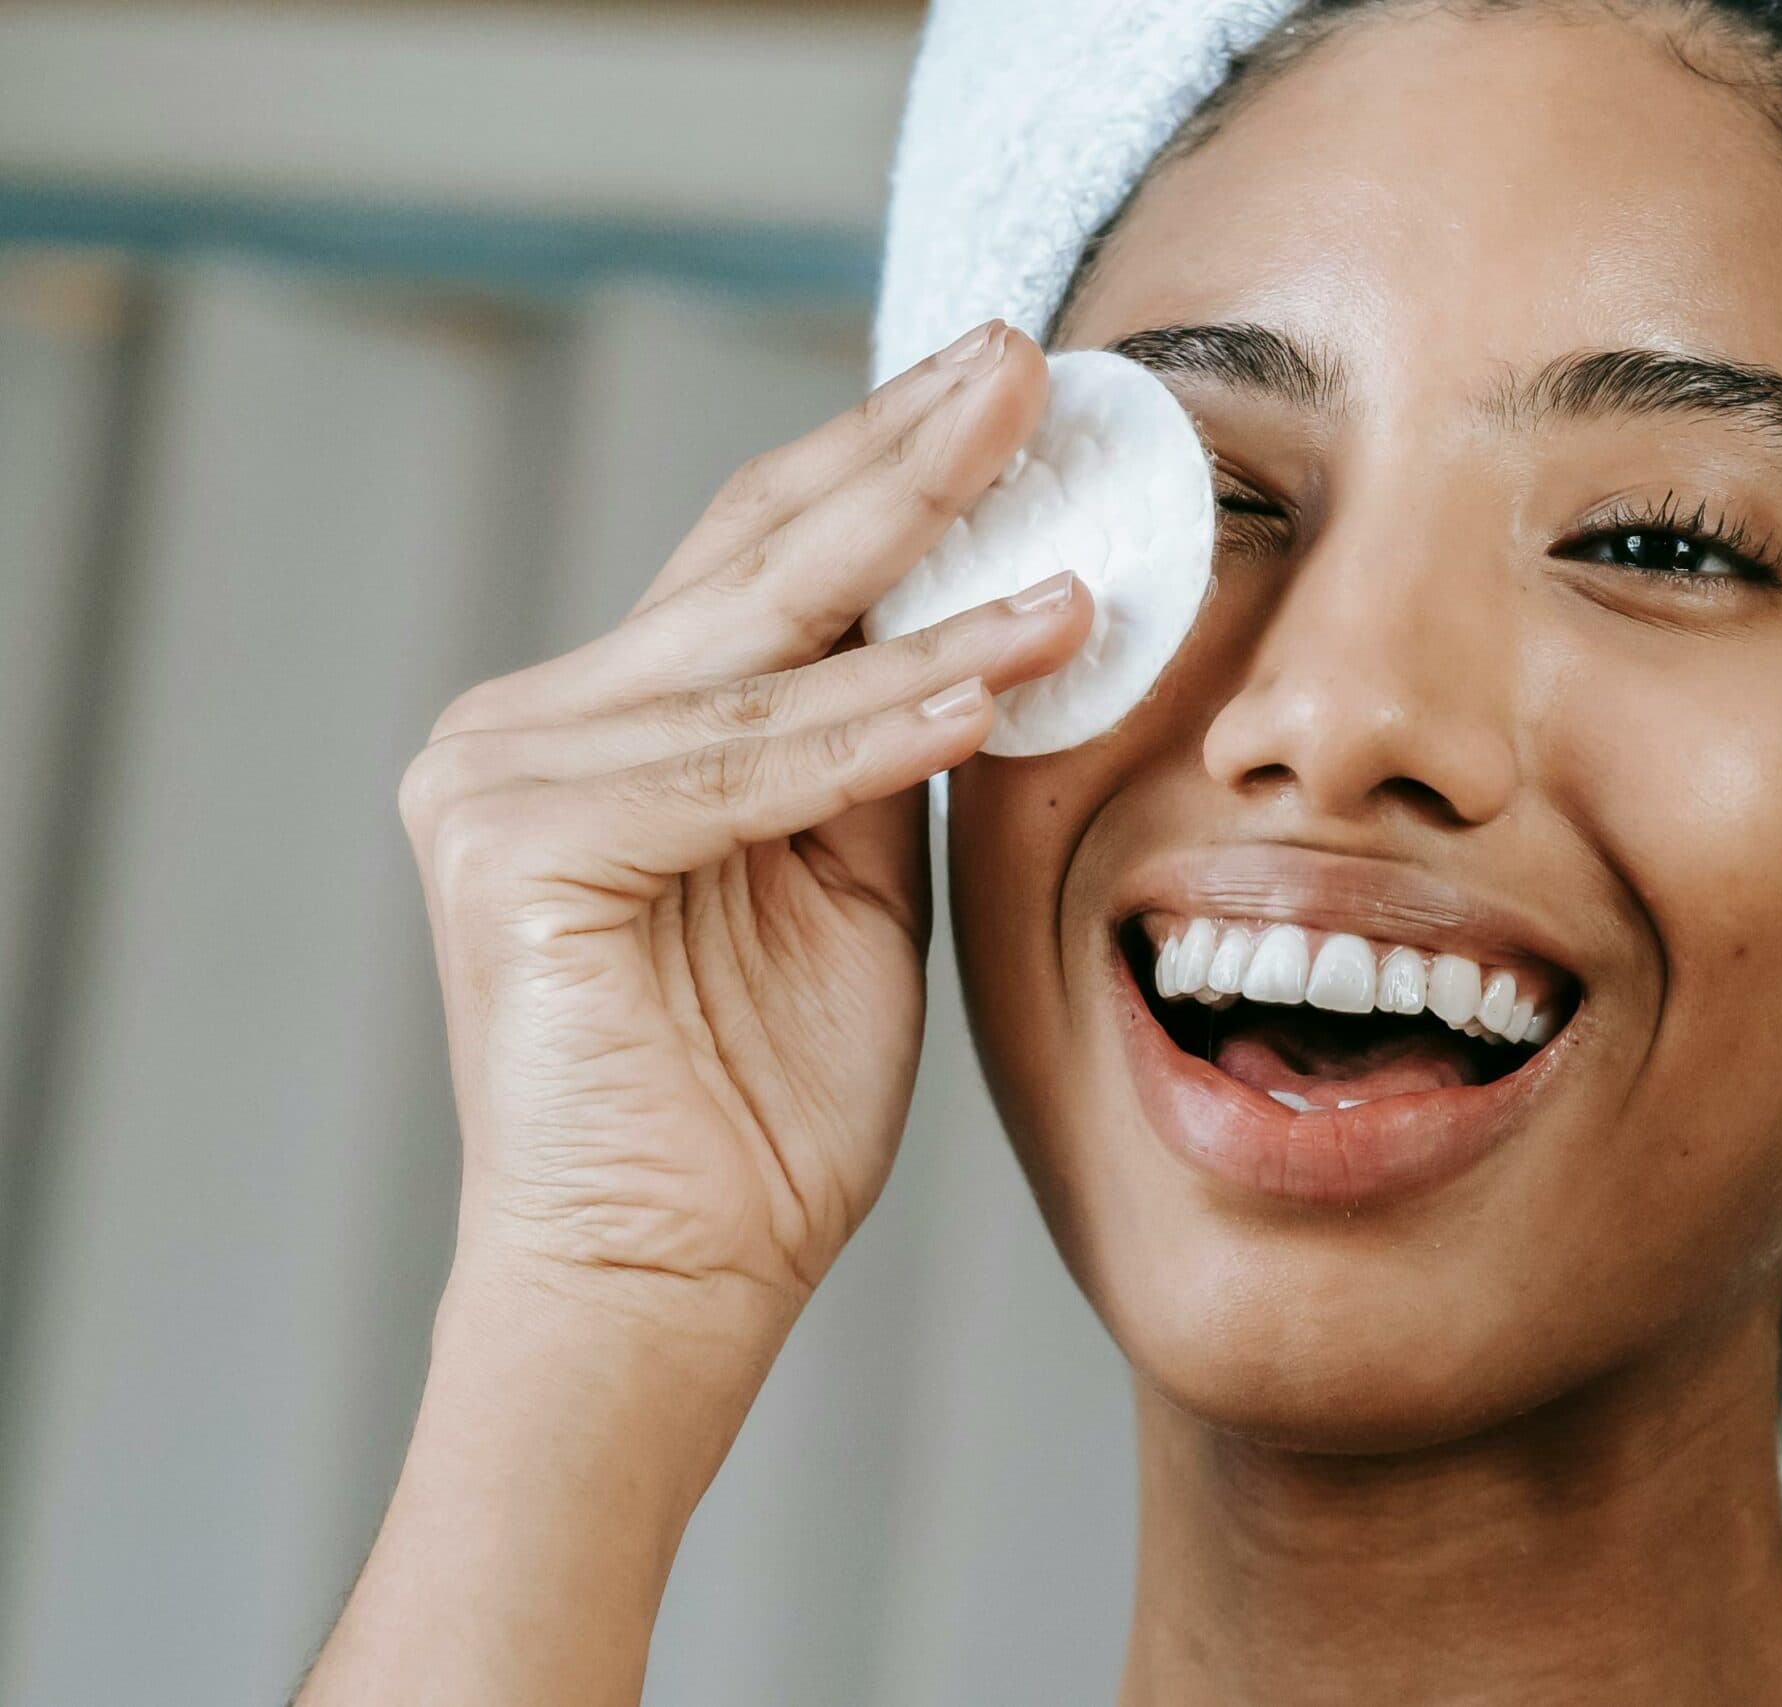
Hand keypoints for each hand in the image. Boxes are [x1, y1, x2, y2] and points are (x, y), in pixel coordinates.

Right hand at [299, 321, 1081, 1706]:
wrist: (661, 1288)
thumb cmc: (757, 1111)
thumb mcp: (848, 888)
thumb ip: (877, 754)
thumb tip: (982, 623)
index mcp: (602, 728)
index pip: (763, 564)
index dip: (889, 468)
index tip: (1007, 389)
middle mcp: (528, 727)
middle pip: (753, 560)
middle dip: (908, 455)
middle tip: (1027, 359)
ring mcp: (502, 776)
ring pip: (767, 653)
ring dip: (935, 575)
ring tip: (1066, 504)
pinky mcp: (518, 847)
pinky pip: (753, 766)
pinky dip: (888, 719)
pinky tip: (1004, 663)